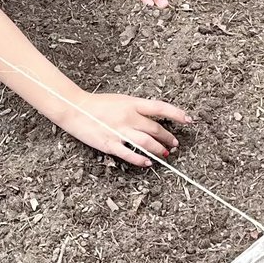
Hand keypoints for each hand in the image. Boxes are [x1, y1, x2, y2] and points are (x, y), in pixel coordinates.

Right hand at [48, 90, 191, 165]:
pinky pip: (129, 154)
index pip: (160, 108)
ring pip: (147, 143)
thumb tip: (153, 118)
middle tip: (175, 143)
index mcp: (132, 103)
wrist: (75, 108)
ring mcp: (119, 131)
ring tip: (166, 154)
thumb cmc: (98, 104)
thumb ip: (137, 108)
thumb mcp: (122, 100)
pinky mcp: (110, 144)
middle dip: (168, 138)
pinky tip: (148, 162)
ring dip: (159, 150)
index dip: (177, 114)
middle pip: (155, 129)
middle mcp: (129, 117)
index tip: (188, 120)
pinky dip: (141, 160)